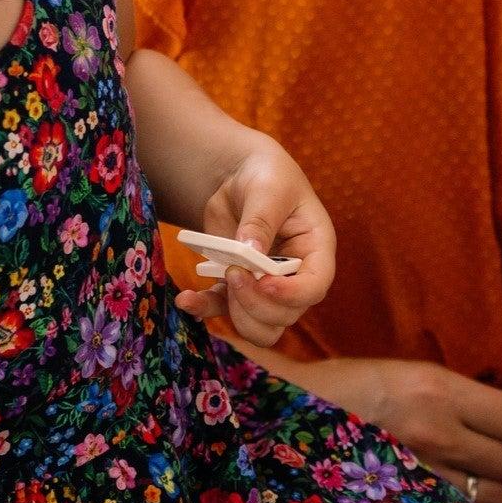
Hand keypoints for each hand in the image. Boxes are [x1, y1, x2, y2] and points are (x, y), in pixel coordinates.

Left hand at [176, 135, 334, 346]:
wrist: (240, 176)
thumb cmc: (266, 176)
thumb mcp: (268, 189)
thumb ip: (261, 220)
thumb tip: (250, 254)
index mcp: (316, 249)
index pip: (315, 286)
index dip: (293, 293)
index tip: (263, 280)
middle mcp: (296, 276)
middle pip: (287, 314)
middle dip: (258, 302)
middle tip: (234, 272)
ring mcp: (267, 286)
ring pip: (262, 326)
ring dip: (238, 314)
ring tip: (221, 279)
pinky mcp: (236, 287)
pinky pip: (223, 311)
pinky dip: (204, 309)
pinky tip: (186, 300)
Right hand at [324, 357, 501, 502]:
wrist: (284, 417)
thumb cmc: (354, 392)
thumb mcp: (421, 379)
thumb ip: (487, 403)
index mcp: (438, 391)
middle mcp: (431, 431)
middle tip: (500, 451)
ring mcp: (413, 473)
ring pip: (489, 495)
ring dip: (493, 488)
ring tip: (470, 471)